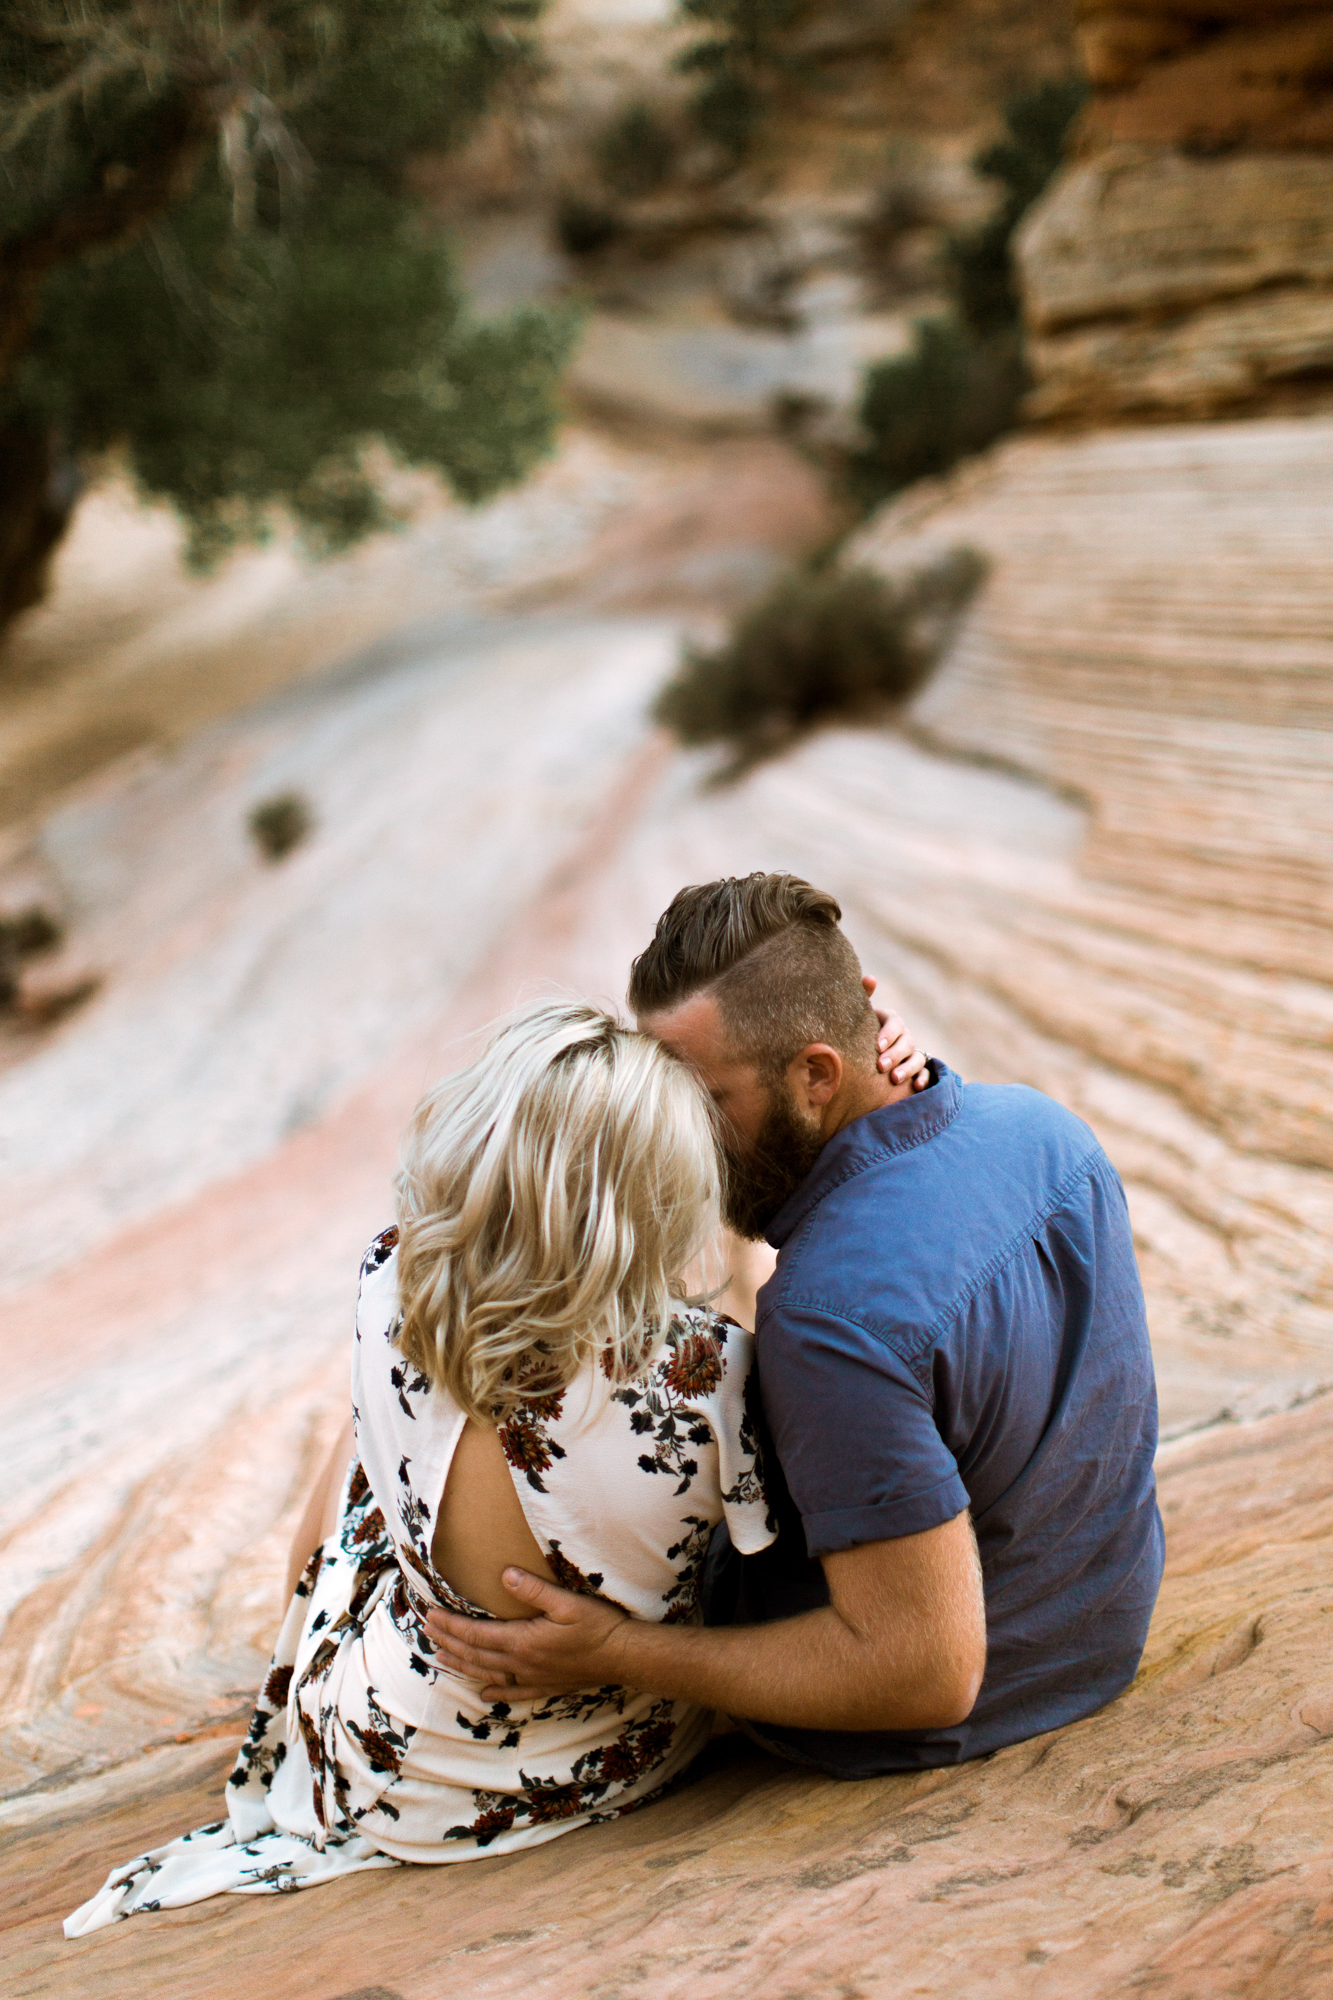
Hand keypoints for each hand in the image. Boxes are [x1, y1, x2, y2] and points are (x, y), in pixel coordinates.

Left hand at [423, 1568, 632, 1700]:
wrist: (623, 1656)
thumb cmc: (598, 1626)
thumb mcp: (568, 1602)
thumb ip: (535, 1590)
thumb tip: (506, 1575)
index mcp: (523, 1641)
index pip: (477, 1634)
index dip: (451, 1626)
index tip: (431, 1615)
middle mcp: (522, 1663)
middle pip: (476, 1655)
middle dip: (449, 1642)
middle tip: (426, 1632)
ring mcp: (533, 1677)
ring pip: (488, 1673)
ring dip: (462, 1664)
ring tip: (440, 1657)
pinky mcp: (546, 1685)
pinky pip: (513, 1692)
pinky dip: (495, 1692)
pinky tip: (484, 1693)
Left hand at [862, 975, 929, 1090]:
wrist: (863, 1054)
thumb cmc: (859, 1032)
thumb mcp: (858, 1017)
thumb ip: (863, 998)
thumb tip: (870, 978)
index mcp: (890, 1020)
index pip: (895, 1022)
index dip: (888, 1033)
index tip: (877, 1046)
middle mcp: (904, 1035)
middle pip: (906, 1042)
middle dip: (895, 1054)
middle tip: (881, 1066)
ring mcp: (912, 1052)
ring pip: (917, 1058)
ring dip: (908, 1068)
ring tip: (894, 1079)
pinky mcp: (918, 1069)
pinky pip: (926, 1073)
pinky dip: (923, 1078)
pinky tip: (915, 1086)